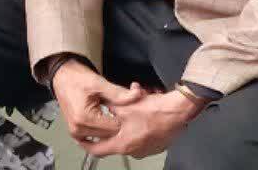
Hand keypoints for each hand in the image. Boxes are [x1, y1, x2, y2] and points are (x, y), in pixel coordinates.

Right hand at [52, 60, 145, 147]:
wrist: (62, 76)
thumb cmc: (77, 78)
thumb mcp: (99, 83)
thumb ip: (119, 93)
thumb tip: (137, 96)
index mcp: (84, 117)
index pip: (115, 128)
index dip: (125, 119)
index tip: (129, 110)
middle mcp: (78, 128)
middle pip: (110, 135)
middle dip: (119, 123)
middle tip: (121, 109)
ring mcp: (76, 132)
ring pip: (104, 138)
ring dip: (111, 128)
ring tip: (113, 113)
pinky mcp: (76, 132)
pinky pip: (94, 138)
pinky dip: (102, 132)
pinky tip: (105, 121)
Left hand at [88, 90, 204, 158]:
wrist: (177, 111)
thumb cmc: (153, 110)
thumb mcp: (122, 106)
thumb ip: (108, 109)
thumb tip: (100, 107)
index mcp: (123, 144)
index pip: (98, 150)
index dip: (86, 144)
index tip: (80, 140)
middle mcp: (134, 151)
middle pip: (115, 140)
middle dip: (112, 124)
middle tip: (113, 111)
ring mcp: (146, 149)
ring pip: (128, 135)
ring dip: (127, 122)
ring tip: (132, 108)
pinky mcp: (156, 145)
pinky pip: (141, 135)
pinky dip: (138, 124)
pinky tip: (142, 112)